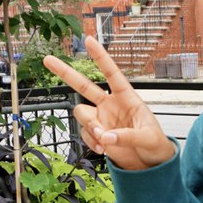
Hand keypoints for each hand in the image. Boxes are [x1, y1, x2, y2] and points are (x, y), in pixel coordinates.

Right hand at [42, 34, 174, 170]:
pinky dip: (91, 141)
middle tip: (47, 59)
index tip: (88, 40)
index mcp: (127, 98)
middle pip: (83, 86)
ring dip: (89, 126)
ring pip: (82, 114)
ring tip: (103, 140)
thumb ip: (127, 137)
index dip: (100, 57)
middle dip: (65, 73)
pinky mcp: (97, 134)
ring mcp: (101, 118)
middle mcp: (110, 104)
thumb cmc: (155, 143)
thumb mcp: (147, 138)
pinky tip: (103, 149)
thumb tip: (106, 136)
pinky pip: (85, 133)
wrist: (150, 163)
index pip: (112, 73)